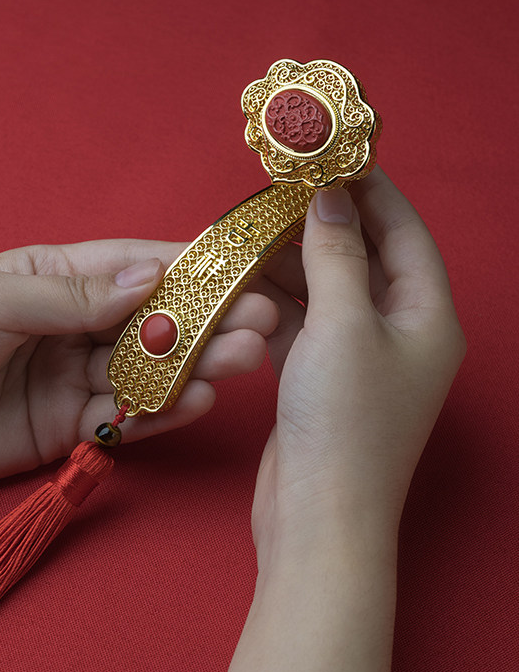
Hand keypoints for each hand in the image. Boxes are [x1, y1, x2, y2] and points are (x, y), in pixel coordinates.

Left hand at [0, 239, 278, 492]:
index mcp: (56, 276)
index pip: (136, 267)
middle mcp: (72, 325)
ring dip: (193, 368)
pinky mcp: (66, 427)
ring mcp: (71, 378)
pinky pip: (122, 417)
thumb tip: (152, 279)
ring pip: (146, 371)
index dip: (193, 270)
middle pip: (154, 322)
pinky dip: (156, 412)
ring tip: (239, 365)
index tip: (246, 272)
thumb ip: (74, 296)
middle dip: (206, 323)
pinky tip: (192, 403)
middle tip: (260, 327)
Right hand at [173, 169, 465, 671]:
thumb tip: (329, 197)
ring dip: (291, 262)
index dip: (368, 188)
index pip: (403, 230)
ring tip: (250, 230)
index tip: (327, 154)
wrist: (315, 517)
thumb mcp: (342, 325)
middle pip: (363, 258)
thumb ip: (336, 254)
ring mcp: (359, 360)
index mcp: (427, 316)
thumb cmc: (343, 422)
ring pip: (326, 291)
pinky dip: (276, 301)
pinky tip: (244, 281)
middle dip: (320, 223)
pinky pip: (302, 324)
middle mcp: (400, 334)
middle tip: (274, 190)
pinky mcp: (321, 381)